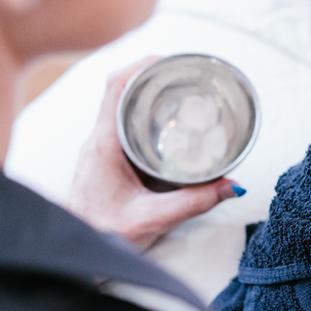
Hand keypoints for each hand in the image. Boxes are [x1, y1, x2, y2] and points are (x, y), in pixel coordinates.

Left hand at [65, 58, 243, 249]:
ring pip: (123, 104)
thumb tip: (233, 186)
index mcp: (105, 145)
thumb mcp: (153, 219)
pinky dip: (147, 112)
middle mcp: (99, 140)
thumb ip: (194, 203)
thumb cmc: (104, 234)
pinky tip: (169, 119)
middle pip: (122, 88)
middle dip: (154, 73)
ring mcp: (101, 147)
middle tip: (188, 72)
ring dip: (150, 92)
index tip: (172, 60)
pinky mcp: (108, 157)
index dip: (142, 65)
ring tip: (183, 88)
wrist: (76, 251)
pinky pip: (125, 122)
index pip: (115, 88)